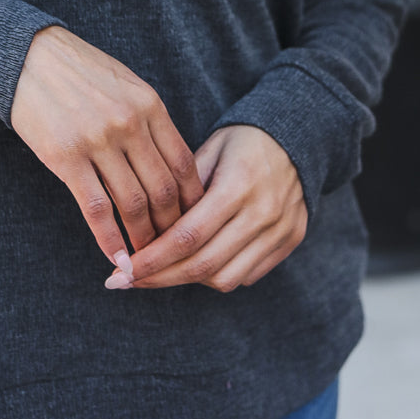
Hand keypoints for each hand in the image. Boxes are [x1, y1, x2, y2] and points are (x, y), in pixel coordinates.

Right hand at [11, 25, 204, 263]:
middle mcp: (129, 123)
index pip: (184, 164)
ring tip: (146, 260)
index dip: (193, 201)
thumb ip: (150, 120)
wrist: (28, 57)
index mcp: (149, 105)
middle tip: (173, 251)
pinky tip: (116, 257)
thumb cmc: (80, 72)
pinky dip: (109, 238)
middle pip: (164, 190)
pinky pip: (96, 208)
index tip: (194, 223)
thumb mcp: (126, 85)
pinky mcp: (66, 157)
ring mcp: (98, 141)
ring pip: (133, 204)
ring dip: (143, 239)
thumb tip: (173, 166)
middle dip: (171, 227)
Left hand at [106, 125, 307, 292]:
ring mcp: (279, 231)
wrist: (297, 137)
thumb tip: (145, 226)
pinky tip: (195, 263)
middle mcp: (261, 214)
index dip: (153, 259)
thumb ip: (181, 186)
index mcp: (237, 186)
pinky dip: (217, 274)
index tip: (122, 269)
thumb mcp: (209, 149)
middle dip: (159, 278)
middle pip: (203, 265)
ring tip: (159, 271)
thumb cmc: (242, 141)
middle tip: (124, 281)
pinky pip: (247, 275)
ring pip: (225, 278)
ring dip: (187, 280)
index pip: (188, 236)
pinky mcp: (289, 242)